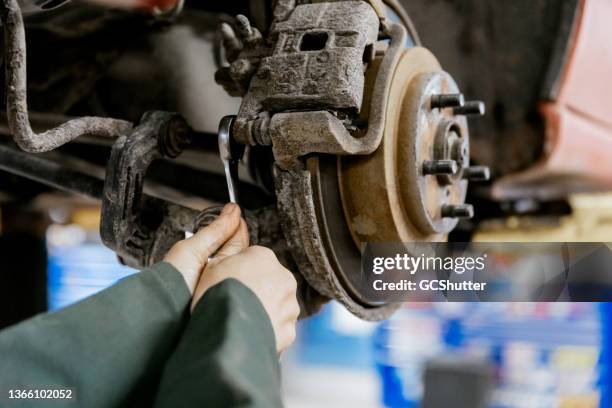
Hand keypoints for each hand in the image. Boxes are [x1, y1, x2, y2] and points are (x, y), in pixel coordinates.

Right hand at [164, 203, 299, 352]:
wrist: (227, 335)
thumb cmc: (216, 297)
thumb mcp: (213, 261)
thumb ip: (226, 236)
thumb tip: (233, 211)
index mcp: (265, 258)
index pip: (253, 258)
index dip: (236, 270)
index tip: (225, 280)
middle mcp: (284, 279)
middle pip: (267, 280)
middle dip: (253, 288)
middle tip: (231, 300)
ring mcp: (289, 306)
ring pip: (275, 304)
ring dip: (261, 309)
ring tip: (238, 319)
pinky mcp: (289, 331)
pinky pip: (277, 327)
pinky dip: (265, 329)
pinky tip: (247, 332)